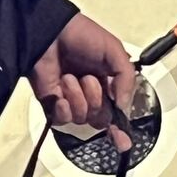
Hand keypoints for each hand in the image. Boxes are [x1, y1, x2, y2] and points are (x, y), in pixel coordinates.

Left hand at [28, 12, 135, 151]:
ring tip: (69, 78)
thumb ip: (126, 79)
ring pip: (82, 118)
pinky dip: (64, 108)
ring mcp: (69, 100)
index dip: (120, 129)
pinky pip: (63, 119)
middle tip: (89, 79)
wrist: (51, 33)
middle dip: (97, 101)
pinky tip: (60, 94)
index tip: (124, 143)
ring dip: (78, 98)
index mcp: (107, 83)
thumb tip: (122, 107)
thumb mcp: (115, 52)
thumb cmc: (83, 37)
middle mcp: (89, 95)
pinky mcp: (51, 103)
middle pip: (100, 119)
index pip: (116, 113)